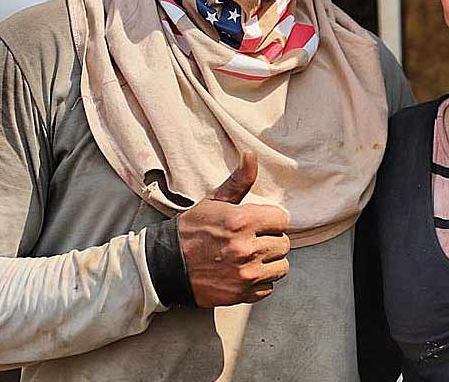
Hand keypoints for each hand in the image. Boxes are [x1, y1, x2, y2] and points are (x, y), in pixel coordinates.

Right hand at [177, 152, 290, 307]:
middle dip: (270, 240)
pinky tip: (244, 273)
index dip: (271, 220)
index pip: (282, 219)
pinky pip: (269, 287)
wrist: (164, 266)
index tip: (258, 223)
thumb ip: (238, 180)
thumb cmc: (191, 230)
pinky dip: (260, 282)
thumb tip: (251, 154)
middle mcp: (245, 248)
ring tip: (249, 257)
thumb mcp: (213, 201)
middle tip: (250, 240)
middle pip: (284, 244)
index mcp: (240, 221)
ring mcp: (244, 274)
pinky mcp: (242, 294)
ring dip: (269, 262)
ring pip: (281, 267)